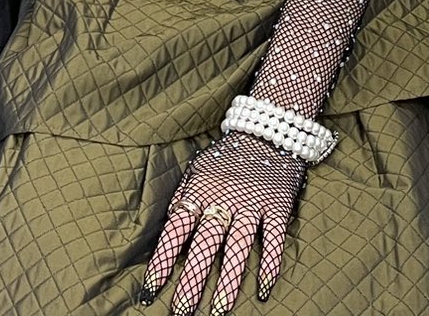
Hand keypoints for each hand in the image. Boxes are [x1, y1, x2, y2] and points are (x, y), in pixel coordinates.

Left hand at [139, 131, 303, 314]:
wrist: (267, 131)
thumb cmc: (225, 158)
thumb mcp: (197, 170)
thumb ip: (183, 199)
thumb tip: (165, 235)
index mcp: (199, 190)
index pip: (176, 230)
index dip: (162, 261)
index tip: (151, 291)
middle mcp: (224, 198)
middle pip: (205, 245)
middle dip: (192, 281)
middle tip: (181, 312)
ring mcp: (252, 203)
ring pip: (238, 247)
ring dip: (227, 282)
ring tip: (217, 312)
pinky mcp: (278, 206)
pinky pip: (273, 239)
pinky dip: (269, 265)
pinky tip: (262, 290)